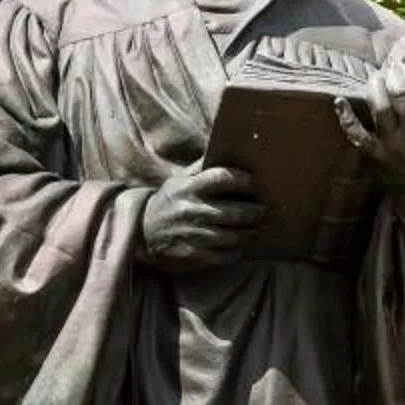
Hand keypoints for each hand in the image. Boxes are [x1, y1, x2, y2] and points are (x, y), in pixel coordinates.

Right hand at [141, 165, 264, 266]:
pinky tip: (240, 245)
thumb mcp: (178, 182)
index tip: (255, 182)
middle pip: (236, 211)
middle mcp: (192, 211)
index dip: (244, 180)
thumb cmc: (167, 203)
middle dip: (256, 211)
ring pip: (235, 236)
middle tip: (264, 210)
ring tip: (256, 228)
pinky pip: (226, 255)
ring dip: (250, 233)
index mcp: (189, 188)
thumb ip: (200, 169)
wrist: (141, 234)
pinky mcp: (195, 256)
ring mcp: (194, 235)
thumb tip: (222, 149)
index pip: (224, 178)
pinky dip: (238, 251)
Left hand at [335, 46, 404, 219]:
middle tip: (389, 68)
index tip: (404, 63)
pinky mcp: (376, 154)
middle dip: (393, 75)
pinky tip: (339, 101)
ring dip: (375, 87)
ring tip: (376, 78)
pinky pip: (358, 135)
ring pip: (381, 109)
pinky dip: (346, 119)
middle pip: (400, 94)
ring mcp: (393, 144)